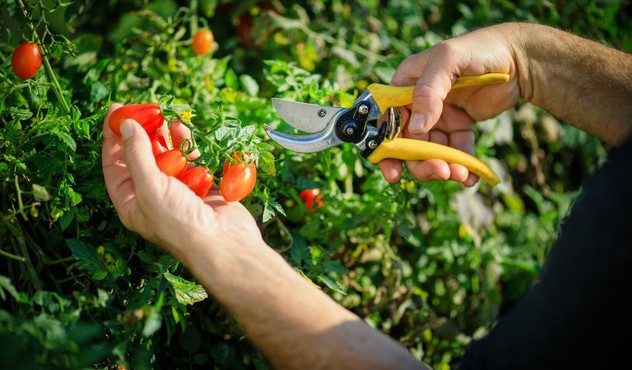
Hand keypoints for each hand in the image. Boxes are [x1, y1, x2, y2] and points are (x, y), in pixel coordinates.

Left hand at [101, 103, 261, 262]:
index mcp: (131, 202)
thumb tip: (127, 125)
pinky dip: (186, 144)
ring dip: (164, 135)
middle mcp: (151, 195)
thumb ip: (137, 154)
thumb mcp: (149, 187)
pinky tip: (181, 128)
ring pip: (167, 154)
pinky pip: (190, 158)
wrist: (223, 242)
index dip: (113, 137)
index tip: (116, 110)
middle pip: (140, 156)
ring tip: (163, 113)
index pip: (114, 164)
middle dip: (141, 131)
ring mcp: (177, 189)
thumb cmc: (180, 222)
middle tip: (144, 107)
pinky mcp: (201, 184)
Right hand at [379, 25, 520, 185]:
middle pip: (409, 144)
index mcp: (405, 85)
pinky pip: (456, 152)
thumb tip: (415, 129)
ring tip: (461, 175)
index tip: (393, 172)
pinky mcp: (459, 127)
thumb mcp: (448, 60)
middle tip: (441, 172)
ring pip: (432, 152)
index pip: (387, 121)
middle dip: (422, 163)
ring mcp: (438, 117)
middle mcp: (417, 104)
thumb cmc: (478, 49)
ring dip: (444, 167)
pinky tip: (471, 176)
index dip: (387, 148)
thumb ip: (428, 92)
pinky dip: (463, 167)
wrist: (519, 58)